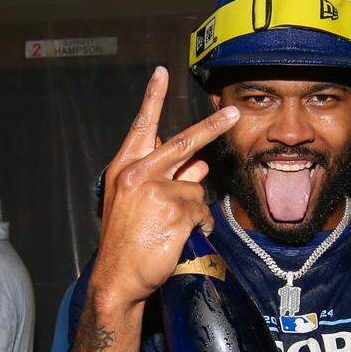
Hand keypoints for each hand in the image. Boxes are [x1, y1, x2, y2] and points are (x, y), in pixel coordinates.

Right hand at [90, 66, 239, 306]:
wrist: (117, 278)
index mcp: (125, 168)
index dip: (153, 99)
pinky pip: (203, 211)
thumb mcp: (136, 203)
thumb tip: (200, 164)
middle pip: (184, 143)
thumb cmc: (127, 242)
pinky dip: (200, 225)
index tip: (161, 73)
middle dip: (213, 126)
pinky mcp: (175, 211)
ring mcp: (157, 192)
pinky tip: (181, 237)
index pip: (142, 127)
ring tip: (172, 228)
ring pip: (197, 188)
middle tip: (233, 112)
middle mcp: (138, 174)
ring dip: (194, 208)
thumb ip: (166, 179)